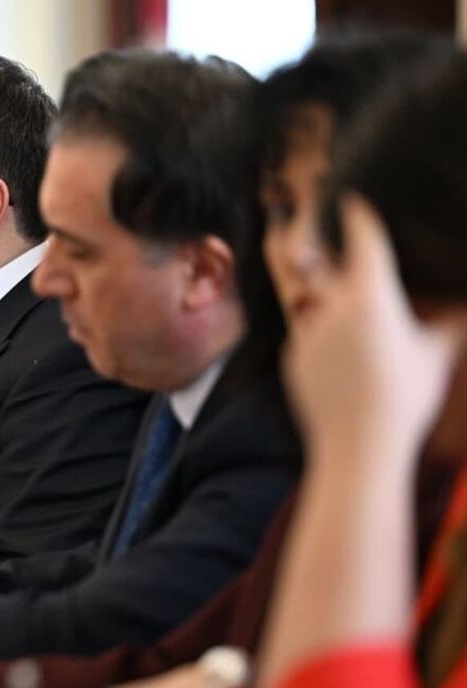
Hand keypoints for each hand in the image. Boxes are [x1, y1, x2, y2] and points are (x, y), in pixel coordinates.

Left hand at [285, 195, 466, 464]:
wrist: (358, 445)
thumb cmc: (406, 397)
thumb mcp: (438, 353)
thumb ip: (453, 320)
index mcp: (369, 296)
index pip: (361, 240)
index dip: (357, 214)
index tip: (352, 196)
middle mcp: (329, 306)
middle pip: (310, 252)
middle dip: (307, 225)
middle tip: (302, 203)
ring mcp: (304, 330)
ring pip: (294, 286)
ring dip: (295, 263)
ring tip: (284, 236)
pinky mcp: (292, 354)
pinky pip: (299, 326)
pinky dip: (308, 316)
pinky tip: (317, 316)